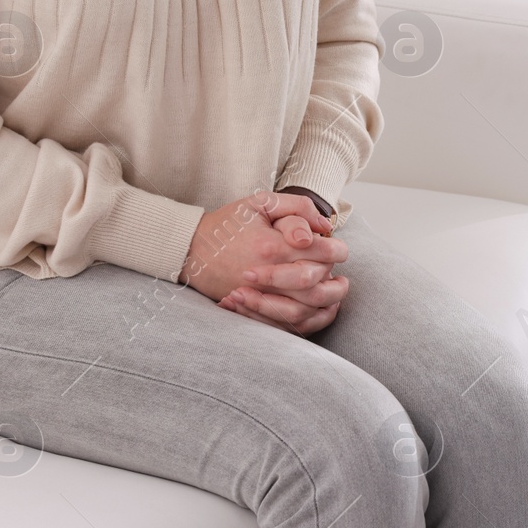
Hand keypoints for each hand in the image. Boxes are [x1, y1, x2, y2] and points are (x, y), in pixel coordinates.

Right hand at [185, 191, 348, 334]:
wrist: (189, 250)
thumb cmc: (226, 224)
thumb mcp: (259, 202)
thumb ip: (296, 207)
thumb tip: (323, 224)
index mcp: (272, 246)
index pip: (322, 252)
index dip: (338, 249)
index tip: (338, 247)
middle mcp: (268, 276)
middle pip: (318, 283)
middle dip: (334, 275)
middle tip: (338, 268)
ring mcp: (260, 297)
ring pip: (307, 308)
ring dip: (329, 299)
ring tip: (337, 287)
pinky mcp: (254, 310)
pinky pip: (290, 325)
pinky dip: (312, 319)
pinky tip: (322, 307)